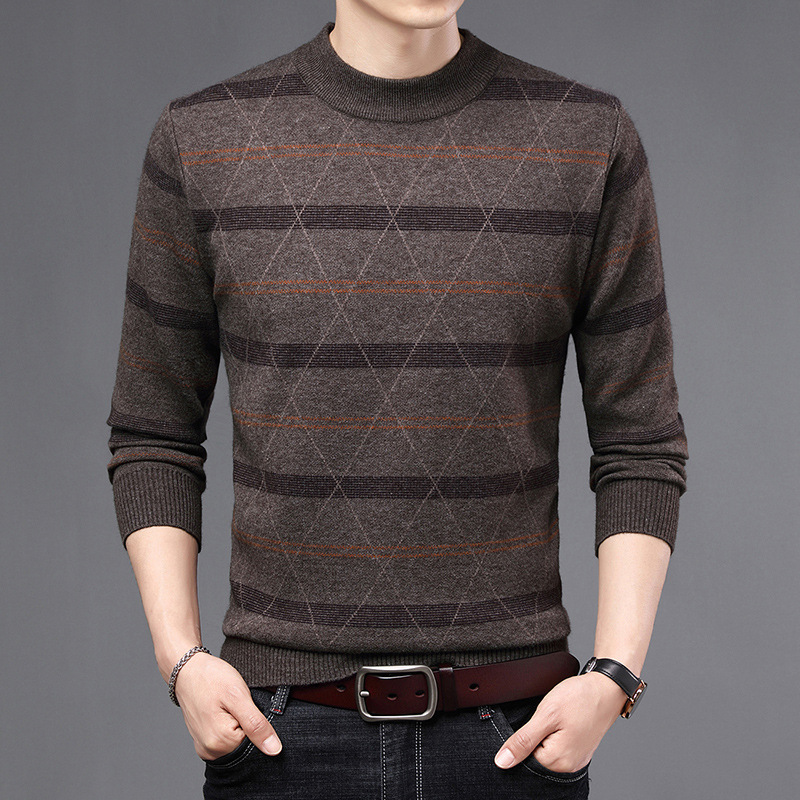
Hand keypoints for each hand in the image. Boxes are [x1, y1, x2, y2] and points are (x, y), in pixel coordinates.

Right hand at [172, 652, 282, 759]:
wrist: (188, 670)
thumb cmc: (211, 678)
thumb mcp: (238, 696)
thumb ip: (256, 725)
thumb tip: (274, 750)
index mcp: (220, 743)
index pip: (255, 742)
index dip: (256, 722)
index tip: (244, 706)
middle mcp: (210, 751)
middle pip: (245, 744)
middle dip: (247, 724)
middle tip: (235, 704)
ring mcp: (206, 748)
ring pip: (237, 741)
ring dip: (238, 724)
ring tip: (227, 706)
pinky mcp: (204, 742)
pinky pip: (226, 739)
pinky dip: (230, 725)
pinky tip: (223, 711)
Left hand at [493, 672, 626, 771]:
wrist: (606, 688)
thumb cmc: (580, 698)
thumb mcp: (546, 715)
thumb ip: (523, 740)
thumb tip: (502, 762)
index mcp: (558, 761)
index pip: (525, 757)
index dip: (525, 734)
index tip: (538, 719)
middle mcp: (569, 766)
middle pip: (536, 755)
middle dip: (536, 735)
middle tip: (550, 716)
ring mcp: (576, 758)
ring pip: (547, 748)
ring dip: (546, 732)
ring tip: (559, 717)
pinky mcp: (580, 749)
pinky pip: (559, 745)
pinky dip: (556, 732)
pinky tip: (563, 720)